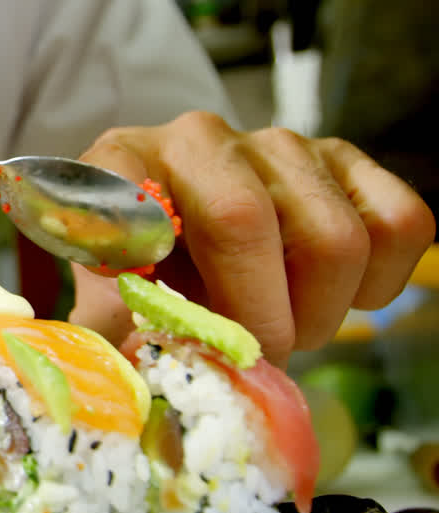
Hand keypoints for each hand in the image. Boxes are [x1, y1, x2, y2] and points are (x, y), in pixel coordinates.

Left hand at [68, 112, 434, 367]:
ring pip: (334, 238)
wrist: (195, 235)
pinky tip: (336, 297)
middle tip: (254, 361)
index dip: (129, 245)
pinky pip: (398, 224)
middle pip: (243, 224)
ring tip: (289, 331)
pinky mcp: (345, 160)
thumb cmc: (150, 273)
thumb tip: (144, 372)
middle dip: (256, 319)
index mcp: (123, 165)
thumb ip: (116, 327)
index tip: (134, 292)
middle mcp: (199, 141)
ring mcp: (279, 144)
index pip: (123, 195)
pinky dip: (377, 284)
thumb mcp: (113, 301)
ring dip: (319, 314)